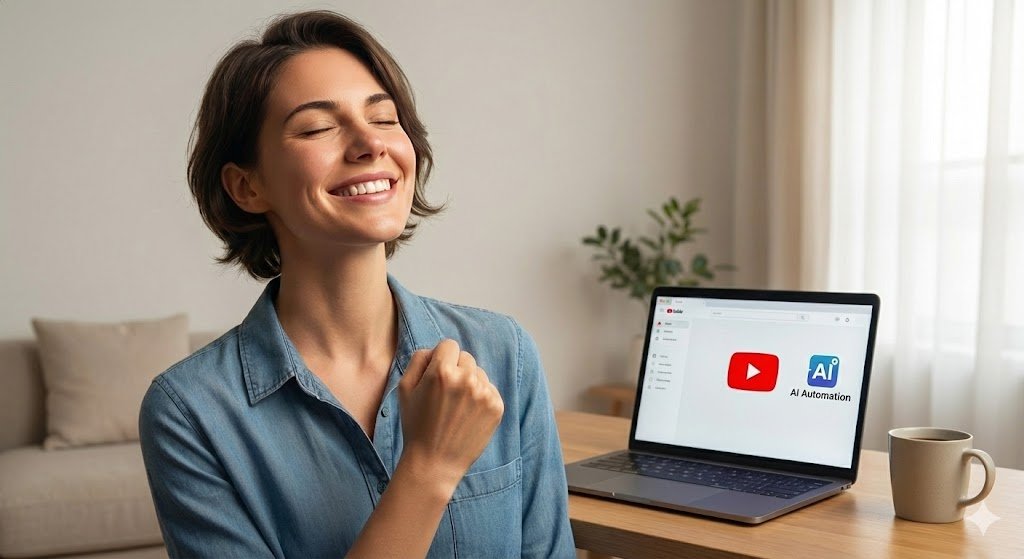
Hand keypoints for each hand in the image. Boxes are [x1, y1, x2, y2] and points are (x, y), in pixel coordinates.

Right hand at [397, 339, 504, 491]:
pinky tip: (467, 414)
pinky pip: (489, 388)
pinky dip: (480, 397)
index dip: (441, 358)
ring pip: (479, 373)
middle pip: (466, 357)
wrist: (435, 463)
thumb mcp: (405, 389)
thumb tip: (435, 349)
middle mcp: (466, 379)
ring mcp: (484, 394)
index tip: (437, 375)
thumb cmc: (416, 425)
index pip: (449, 345)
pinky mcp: (497, 407)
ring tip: (456, 407)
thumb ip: (418, 360)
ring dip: (469, 383)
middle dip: (456, 369)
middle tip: (445, 394)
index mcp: (442, 372)